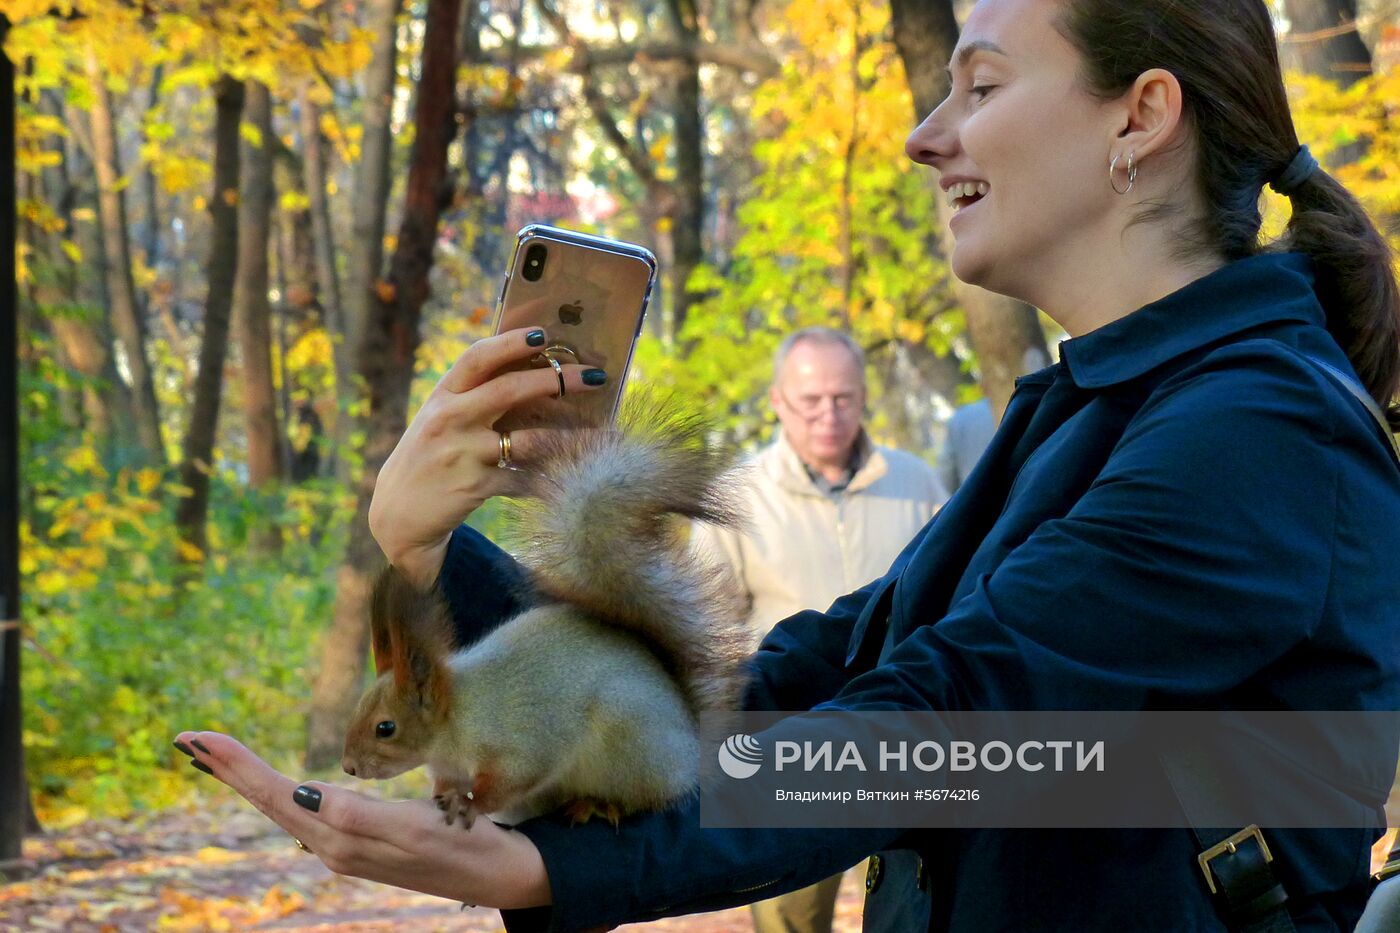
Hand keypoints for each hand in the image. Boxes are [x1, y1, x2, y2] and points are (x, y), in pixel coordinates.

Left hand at [172, 731, 552, 909]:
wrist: (500, 874)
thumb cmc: (466, 845)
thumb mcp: (414, 830)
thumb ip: (360, 816)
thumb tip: (305, 797)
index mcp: (343, 838)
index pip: (276, 794)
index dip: (236, 766)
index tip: (197, 739)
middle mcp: (335, 845)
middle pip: (270, 800)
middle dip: (229, 768)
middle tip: (188, 739)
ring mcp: (347, 847)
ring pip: (284, 807)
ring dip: (249, 779)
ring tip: (219, 755)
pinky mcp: (363, 844)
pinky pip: (308, 816)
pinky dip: (280, 792)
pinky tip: (277, 789)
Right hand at [369, 317, 607, 585]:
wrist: (397, 514)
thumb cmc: (430, 457)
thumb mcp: (441, 419)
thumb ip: (476, 397)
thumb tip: (533, 371)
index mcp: (443, 396)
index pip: (478, 358)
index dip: (512, 342)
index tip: (545, 334)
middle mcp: (450, 419)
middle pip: (510, 390)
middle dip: (557, 380)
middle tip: (594, 376)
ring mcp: (461, 453)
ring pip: (527, 440)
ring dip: (568, 437)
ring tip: (600, 434)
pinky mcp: (474, 487)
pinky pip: (524, 480)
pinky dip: (549, 481)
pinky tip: (570, 481)